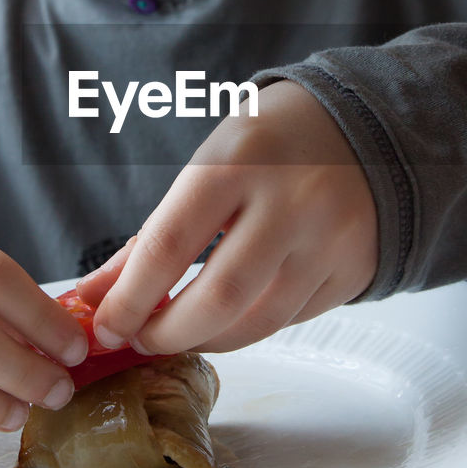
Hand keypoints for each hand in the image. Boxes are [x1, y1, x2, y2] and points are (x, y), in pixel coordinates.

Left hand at [82, 81, 377, 353]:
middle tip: (140, 341)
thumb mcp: (209, 163)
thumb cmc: (271, 143)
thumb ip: (155, 231)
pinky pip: (292, 320)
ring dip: (207, 341)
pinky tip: (229, 321)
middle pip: (217, 297)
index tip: (105, 327)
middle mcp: (290, 201)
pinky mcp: (354, 270)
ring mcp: (329, 240)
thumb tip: (97, 296)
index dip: (129, 298)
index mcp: (238, 160)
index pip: (169, 244)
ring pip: (258, 322)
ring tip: (179, 336)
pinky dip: (251, 329)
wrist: (369, 126)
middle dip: (167, 334)